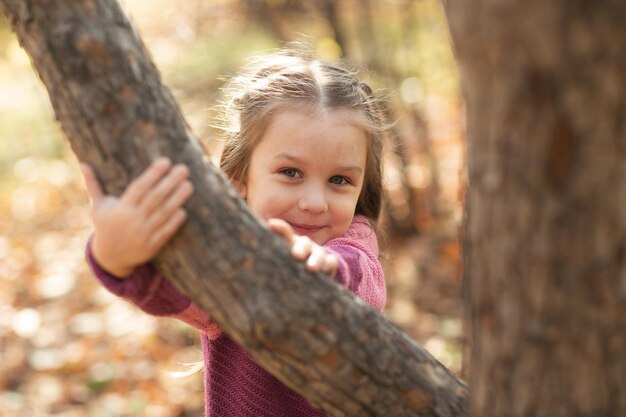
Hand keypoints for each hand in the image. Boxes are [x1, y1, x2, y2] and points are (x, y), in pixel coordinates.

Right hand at [80, 158, 193, 277]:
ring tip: (189, 185)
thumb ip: (93, 185)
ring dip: (177, 199)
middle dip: (170, 183)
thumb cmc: (106, 226)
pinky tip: (184, 210)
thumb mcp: (97, 207)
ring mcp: (143, 234)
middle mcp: (132, 220)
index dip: (152, 174)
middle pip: (154, 198)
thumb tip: (83, 164)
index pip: (139, 188)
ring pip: (162, 214)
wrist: (110, 258)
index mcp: (120, 208)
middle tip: (184, 168)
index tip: (165, 161)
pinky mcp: (152, 246)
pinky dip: (174, 222)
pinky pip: (165, 233)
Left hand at [268, 219, 337, 276]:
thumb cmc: (289, 261)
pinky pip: (331, 263)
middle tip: (295, 255)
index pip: (285, 233)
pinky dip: (329, 265)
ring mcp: (318, 255)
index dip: (280, 229)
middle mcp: (306, 246)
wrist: (312, 269)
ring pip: (319, 254)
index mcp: (291, 242)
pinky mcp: (328, 265)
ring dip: (316, 260)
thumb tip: (244, 242)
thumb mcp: (278, 254)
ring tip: (311, 268)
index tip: (271, 224)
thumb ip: (267, 247)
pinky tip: (326, 270)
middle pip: (304, 243)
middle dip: (300, 248)